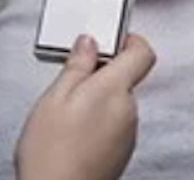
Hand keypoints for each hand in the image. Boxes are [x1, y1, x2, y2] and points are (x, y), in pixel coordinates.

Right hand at [15, 33, 156, 179]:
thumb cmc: (51, 153)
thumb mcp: (54, 97)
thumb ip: (77, 65)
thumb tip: (89, 43)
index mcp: (115, 89)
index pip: (142, 51)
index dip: (126, 40)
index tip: (105, 39)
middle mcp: (128, 110)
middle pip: (126, 77)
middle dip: (101, 74)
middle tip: (71, 81)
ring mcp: (128, 134)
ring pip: (118, 102)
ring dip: (98, 100)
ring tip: (67, 114)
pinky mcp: (121, 152)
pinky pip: (115, 124)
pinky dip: (98, 122)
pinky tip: (74, 133)